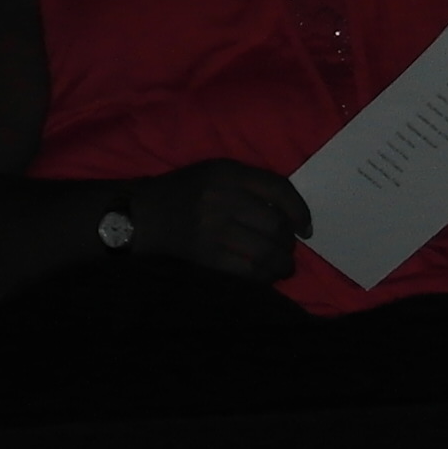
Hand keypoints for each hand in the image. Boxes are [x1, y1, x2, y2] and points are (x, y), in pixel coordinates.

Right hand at [128, 158, 310, 285]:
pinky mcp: (205, 255)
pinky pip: (247, 270)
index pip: (278, 188)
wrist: (142, 215)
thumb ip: (249, 184)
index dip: (300, 210)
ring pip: (265, 250)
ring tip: (284, 267)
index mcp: (226, 172)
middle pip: (274, 223)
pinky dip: (263, 276)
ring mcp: (212, 228)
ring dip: (282, 263)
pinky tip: (265, 276)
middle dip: (289, 241)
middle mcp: (221, 197)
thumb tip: (289, 213)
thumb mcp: (214, 173)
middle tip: (289, 249)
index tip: (306, 226)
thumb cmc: (184, 192)